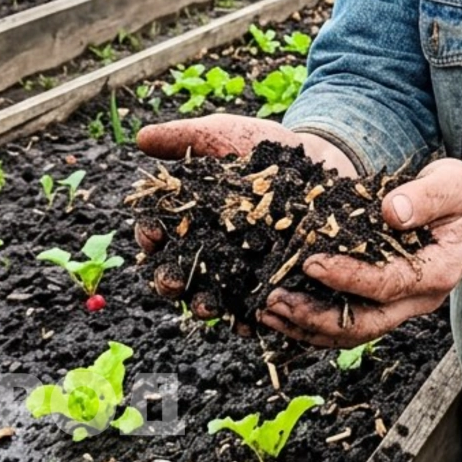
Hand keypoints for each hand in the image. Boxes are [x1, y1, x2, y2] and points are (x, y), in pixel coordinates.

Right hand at [134, 114, 355, 317]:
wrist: (320, 160)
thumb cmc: (263, 146)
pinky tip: (248, 325)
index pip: (158, 232)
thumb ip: (184, 138)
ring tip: (207, 308)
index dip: (149, 235)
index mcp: (188, 217)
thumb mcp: (223, 135)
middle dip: (171, 281)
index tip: (150, 233)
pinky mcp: (270, 284)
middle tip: (172, 283)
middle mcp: (208, 250)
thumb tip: (142, 138)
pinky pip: (255, 309)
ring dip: (205, 306)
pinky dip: (249, 320)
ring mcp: (238, 271)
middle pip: (179, 272)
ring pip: (213, 296)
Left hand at [257, 158, 461, 347]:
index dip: (347, 276)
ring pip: (350, 333)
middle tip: (273, 300)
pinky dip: (311, 324)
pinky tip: (280, 314)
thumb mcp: (451, 185)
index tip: (310, 262)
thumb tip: (392, 211)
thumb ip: (425, 197)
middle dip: (314, 316)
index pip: (386, 284)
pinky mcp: (383, 303)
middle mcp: (417, 300)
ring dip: (306, 327)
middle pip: (363, 324)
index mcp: (435, 273)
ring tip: (266, 312)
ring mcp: (400, 307)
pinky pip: (345, 324)